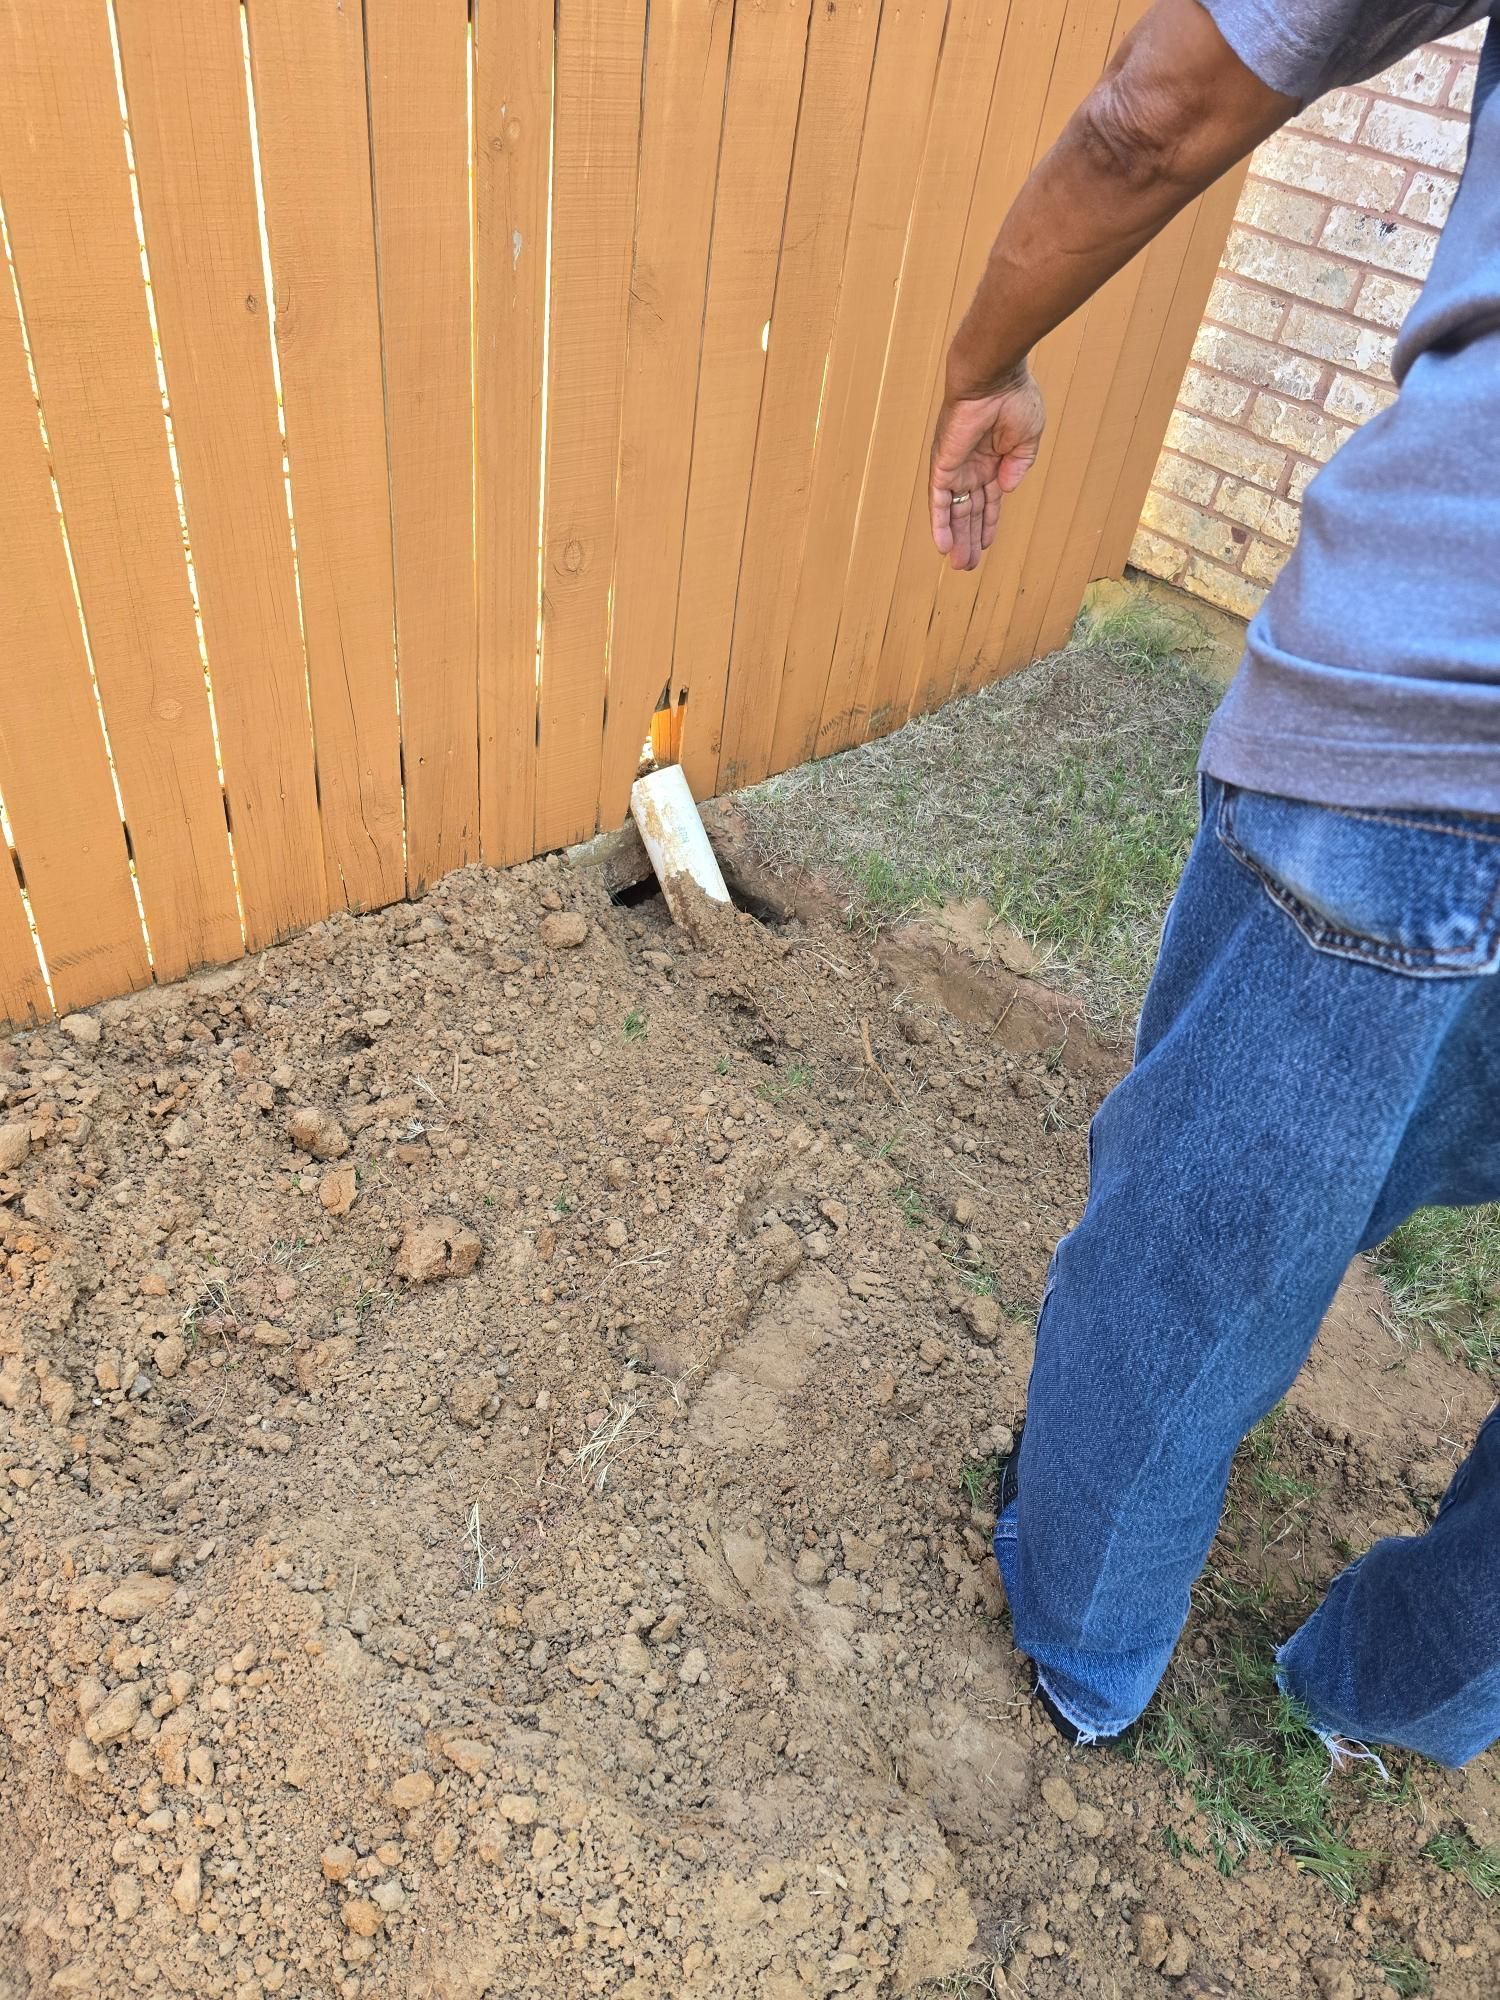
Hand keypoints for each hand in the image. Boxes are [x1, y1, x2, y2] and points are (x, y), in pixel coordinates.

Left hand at [929, 369, 1045, 571]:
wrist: (994, 378)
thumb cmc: (1013, 399)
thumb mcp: (1028, 437)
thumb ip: (1019, 464)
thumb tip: (1007, 489)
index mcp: (993, 459)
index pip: (988, 499)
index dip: (988, 523)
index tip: (986, 545)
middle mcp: (972, 466)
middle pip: (969, 511)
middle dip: (970, 538)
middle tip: (968, 565)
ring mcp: (956, 467)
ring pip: (955, 511)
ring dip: (957, 538)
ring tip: (960, 564)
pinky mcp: (943, 465)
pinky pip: (939, 500)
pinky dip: (940, 524)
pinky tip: (942, 546)